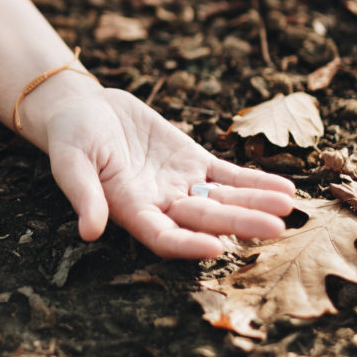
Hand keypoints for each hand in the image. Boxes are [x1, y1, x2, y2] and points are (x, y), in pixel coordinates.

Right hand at [46, 88, 294, 258]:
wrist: (86, 109)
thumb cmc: (70, 137)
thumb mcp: (69, 161)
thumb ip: (82, 194)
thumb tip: (89, 233)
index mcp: (129, 210)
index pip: (162, 236)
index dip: (188, 244)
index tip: (215, 247)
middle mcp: (160, 204)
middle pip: (204, 219)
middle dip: (239, 223)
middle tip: (275, 228)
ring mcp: (180, 184)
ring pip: (223, 199)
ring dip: (255, 204)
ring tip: (288, 207)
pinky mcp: (193, 161)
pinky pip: (228, 176)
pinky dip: (254, 182)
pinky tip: (283, 188)